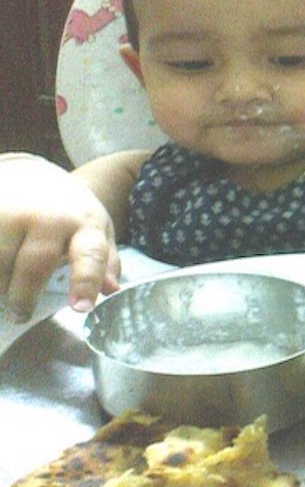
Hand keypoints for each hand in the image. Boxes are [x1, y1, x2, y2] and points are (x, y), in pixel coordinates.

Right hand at [0, 155, 119, 321]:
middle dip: (25, 297)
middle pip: (35, 266)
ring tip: (4, 291)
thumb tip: (111, 290)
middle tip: (22, 315)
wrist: (33, 171)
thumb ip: (105, 261)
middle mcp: (51, 217)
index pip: (90, 255)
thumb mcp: (96, 229)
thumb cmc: (69, 209)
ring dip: (0, 285)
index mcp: (85, 224)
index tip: (81, 308)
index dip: (86, 282)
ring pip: (0, 262)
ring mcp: (14, 212)